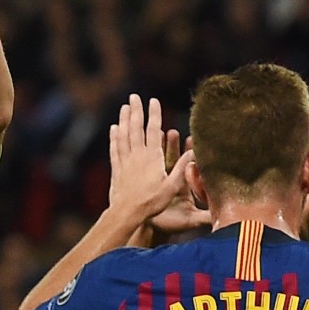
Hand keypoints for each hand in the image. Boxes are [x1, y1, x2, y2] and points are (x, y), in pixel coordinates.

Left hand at [108, 95, 192, 220]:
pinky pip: (115, 149)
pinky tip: (114, 129)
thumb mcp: (172, 187)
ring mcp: (125, 161)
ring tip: (124, 107)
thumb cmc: (152, 202)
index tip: (153, 100)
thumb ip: (182, 168)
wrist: (127, 213)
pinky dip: (114, 137)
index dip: (154, 114)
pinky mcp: (117, 169)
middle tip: (134, 96)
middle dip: (135, 111)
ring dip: (124, 120)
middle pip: (135, 128)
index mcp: (152, 157)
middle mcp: (137, 155)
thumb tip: (194, 152)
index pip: (153, 130)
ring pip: (123, 136)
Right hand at [148, 131, 210, 234]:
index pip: (193, 171)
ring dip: (168, 146)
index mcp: (188, 186)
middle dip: (181, 147)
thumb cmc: (173, 224)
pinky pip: (152, 164)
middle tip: (183, 136)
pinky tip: (152, 141)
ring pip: (166, 158)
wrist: (152, 227)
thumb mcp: (192, 220)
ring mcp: (164, 177)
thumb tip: (228, 217)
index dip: (195, 160)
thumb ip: (206, 217)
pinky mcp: (152, 177)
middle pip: (180, 160)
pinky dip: (152, 153)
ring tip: (167, 133)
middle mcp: (177, 178)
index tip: (197, 149)